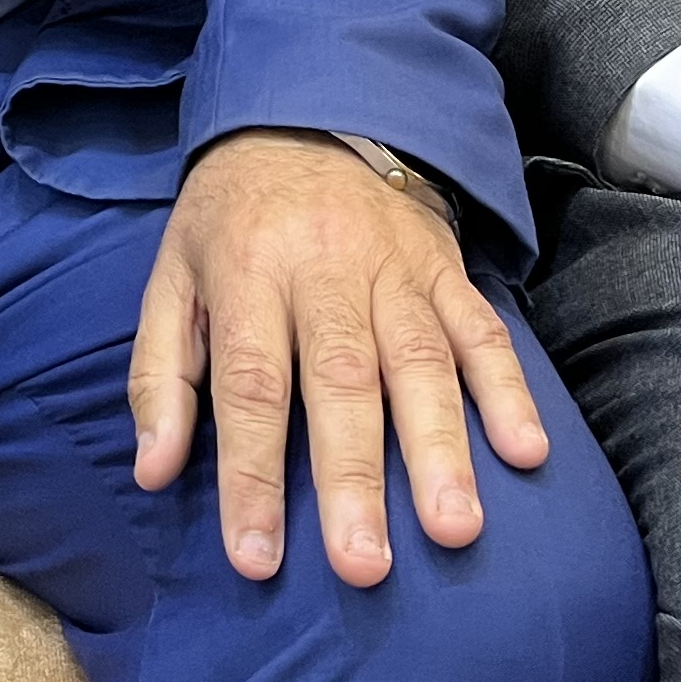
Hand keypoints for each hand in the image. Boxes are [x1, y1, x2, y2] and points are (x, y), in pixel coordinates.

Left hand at [129, 128, 547, 587]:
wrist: (306, 116)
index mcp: (247, 274)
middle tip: (364, 565)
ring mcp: (394, 270)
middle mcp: (324, 273)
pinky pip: (482, 328)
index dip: (252, 475)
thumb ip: (161, 376)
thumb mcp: (170, 279)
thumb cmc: (230, 221)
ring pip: (421, 361)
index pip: (249, 385)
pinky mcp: (445, 267)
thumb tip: (154, 471)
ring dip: (440, 448)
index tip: (257, 558)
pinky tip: (527, 452)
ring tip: (455, 528)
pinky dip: (509, 390)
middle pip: (341, 380)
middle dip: (354, 477)